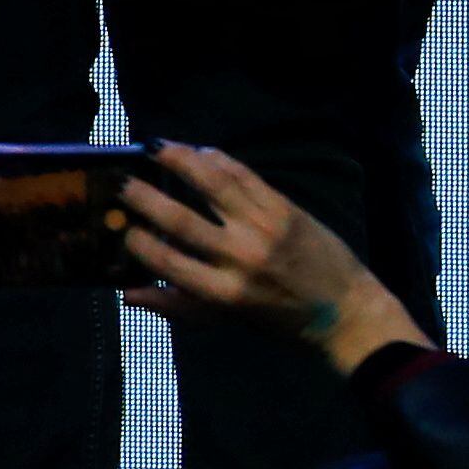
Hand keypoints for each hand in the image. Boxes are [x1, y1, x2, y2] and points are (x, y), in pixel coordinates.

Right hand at [121, 142, 420, 371]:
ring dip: (179, 161)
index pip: (166, 263)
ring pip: (213, 184)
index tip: (121, 228)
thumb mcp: (228, 320)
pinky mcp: (286, 209)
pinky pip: (244, 176)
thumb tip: (127, 294)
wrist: (347, 312)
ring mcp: (265, 229)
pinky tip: (198, 151)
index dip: (136, 242)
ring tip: (154, 147)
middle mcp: (241, 259)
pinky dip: (217, 160)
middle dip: (144, 198)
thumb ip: (177, 305)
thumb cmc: (281, 321)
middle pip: (180, 220)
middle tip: (122, 183)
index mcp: (224, 293)